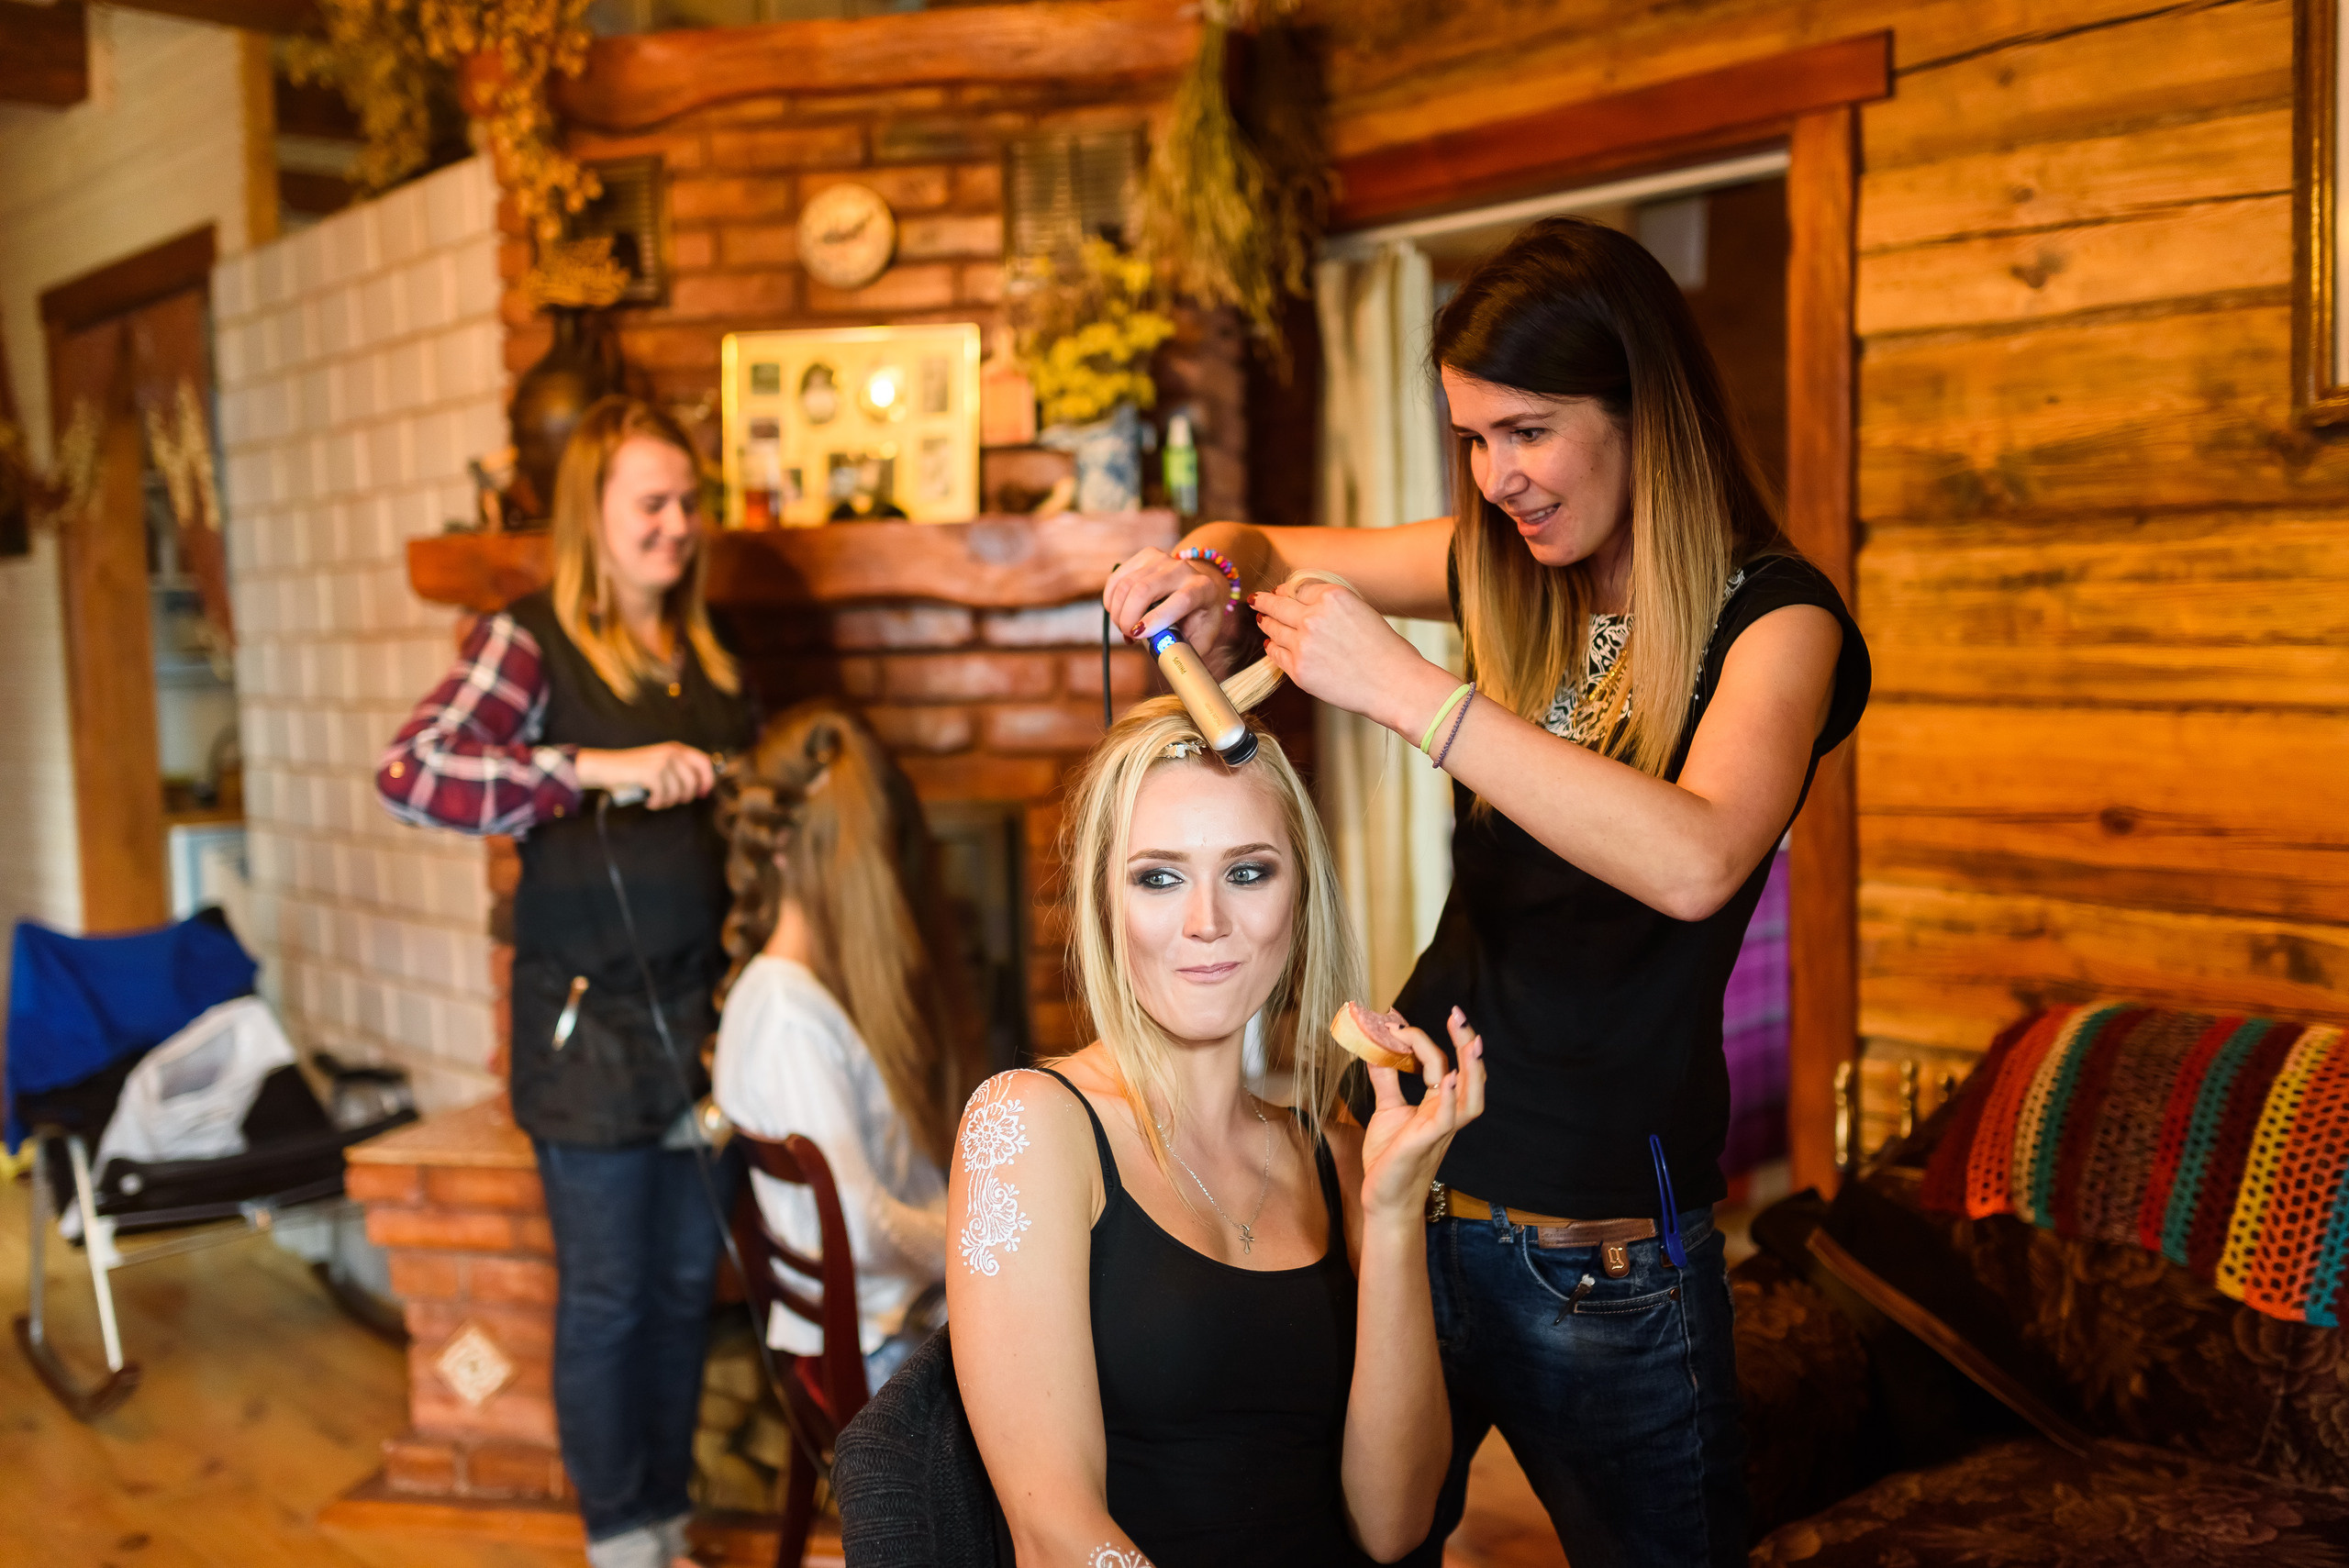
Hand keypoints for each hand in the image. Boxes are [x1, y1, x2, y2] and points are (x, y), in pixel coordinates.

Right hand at [574, 742, 715, 809]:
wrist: (606, 767)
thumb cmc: (633, 770)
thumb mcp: (659, 763)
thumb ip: (678, 770)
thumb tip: (700, 788)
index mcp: (676, 748)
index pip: (705, 763)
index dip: (708, 780)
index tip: (701, 793)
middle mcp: (672, 753)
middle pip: (693, 782)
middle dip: (684, 796)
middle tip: (671, 800)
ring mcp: (662, 763)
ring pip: (678, 793)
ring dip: (667, 802)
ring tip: (656, 799)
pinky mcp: (652, 774)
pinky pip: (664, 797)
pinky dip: (656, 803)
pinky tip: (649, 801)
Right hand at [1102, 546, 1248, 672]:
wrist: (1202, 582)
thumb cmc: (1201, 616)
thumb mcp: (1203, 636)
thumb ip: (1187, 653)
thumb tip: (1169, 671)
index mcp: (1202, 589)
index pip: (1180, 601)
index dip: (1157, 618)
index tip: (1138, 635)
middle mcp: (1183, 569)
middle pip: (1144, 589)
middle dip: (1128, 617)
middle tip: (1128, 635)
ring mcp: (1162, 559)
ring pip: (1126, 585)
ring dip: (1118, 612)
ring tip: (1125, 627)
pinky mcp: (1145, 556)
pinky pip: (1117, 578)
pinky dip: (1111, 599)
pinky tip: (1117, 611)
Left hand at [1250, 581, 1453, 733]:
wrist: (1395, 684)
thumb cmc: (1386, 650)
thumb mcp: (1361, 610)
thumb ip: (1330, 605)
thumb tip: (1302, 603)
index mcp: (1332, 596)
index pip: (1297, 587)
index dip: (1287, 591)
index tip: (1281, 593)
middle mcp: (1313, 617)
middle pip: (1276, 604)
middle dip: (1264, 601)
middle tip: (1255, 599)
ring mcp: (1303, 644)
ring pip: (1272, 628)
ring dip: (1267, 623)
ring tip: (1263, 621)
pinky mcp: (1299, 670)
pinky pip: (1276, 654)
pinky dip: (1274, 648)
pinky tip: (1273, 645)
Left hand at [1358, 1007, 1485, 1227]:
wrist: (1383, 1199)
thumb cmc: (1389, 1159)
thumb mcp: (1386, 1110)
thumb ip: (1386, 1079)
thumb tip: (1377, 1046)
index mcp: (1438, 1105)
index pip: (1441, 1064)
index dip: (1422, 1039)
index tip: (1397, 1020)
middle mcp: (1445, 1115)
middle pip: (1470, 1076)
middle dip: (1467, 1044)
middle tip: (1458, 1015)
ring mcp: (1440, 1130)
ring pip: (1471, 1098)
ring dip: (1472, 1069)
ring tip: (1470, 1041)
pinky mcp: (1426, 1143)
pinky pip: (1447, 1120)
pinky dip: (1450, 1098)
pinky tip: (1449, 1078)